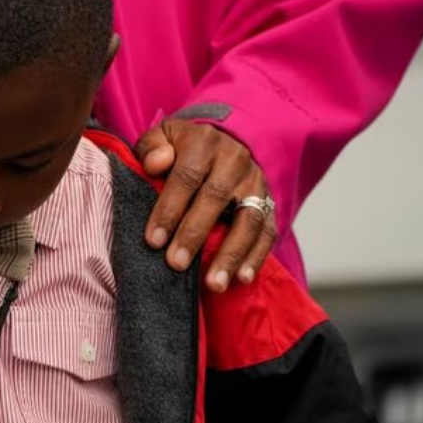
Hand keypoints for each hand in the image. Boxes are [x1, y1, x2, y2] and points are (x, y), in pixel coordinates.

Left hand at [136, 119, 276, 291]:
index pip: (186, 176)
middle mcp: (234, 161)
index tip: (153, 240)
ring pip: (247, 219)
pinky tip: (242, 279)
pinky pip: (267, 232)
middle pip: (215, 198)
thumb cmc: (182, 149)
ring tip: (214, 283)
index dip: (169, 209)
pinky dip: (256, 257)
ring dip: (231, 254)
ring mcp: (255, 183)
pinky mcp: (270, 203)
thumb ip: (152, 149)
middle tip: (176, 264)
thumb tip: (155, 164)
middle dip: (194, 234)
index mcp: (204, 143)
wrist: (222, 142)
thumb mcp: (163, 139)